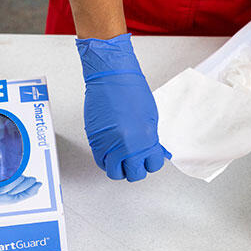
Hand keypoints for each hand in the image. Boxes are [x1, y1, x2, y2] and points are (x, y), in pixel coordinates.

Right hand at [75, 33, 170, 181]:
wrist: (112, 77)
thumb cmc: (133, 92)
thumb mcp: (151, 119)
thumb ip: (152, 140)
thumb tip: (155, 154)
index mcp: (147, 140)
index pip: (152, 166)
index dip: (150, 162)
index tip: (148, 158)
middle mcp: (128, 146)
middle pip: (134, 174)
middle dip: (136, 168)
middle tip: (135, 160)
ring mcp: (110, 145)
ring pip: (115, 172)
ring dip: (119, 168)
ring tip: (121, 157)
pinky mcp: (95, 141)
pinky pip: (101, 161)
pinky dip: (106, 161)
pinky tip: (111, 153)